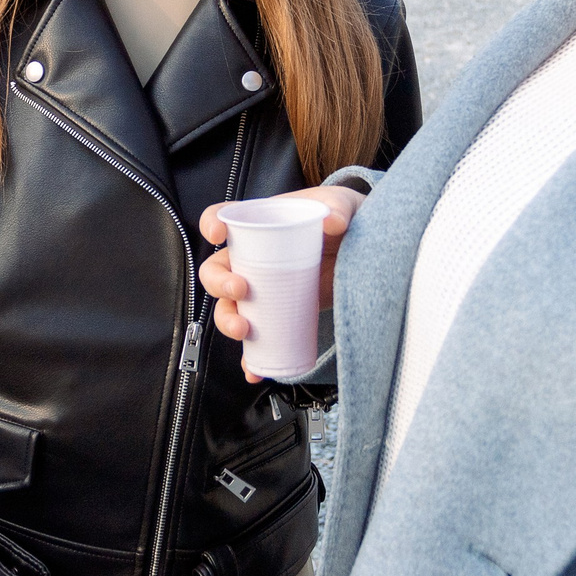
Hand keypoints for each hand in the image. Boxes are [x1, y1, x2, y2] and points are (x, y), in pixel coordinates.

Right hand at [198, 186, 365, 380]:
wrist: (364, 249)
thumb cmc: (340, 219)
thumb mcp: (341, 205)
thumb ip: (339, 208)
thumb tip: (333, 220)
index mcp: (259, 224)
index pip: (224, 218)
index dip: (212, 223)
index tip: (217, 234)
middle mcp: (252, 259)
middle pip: (217, 271)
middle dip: (219, 284)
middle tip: (240, 290)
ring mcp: (263, 290)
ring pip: (230, 308)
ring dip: (228, 322)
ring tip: (244, 331)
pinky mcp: (278, 314)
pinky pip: (257, 340)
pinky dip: (252, 358)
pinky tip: (256, 370)